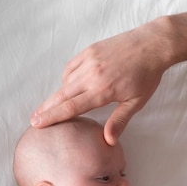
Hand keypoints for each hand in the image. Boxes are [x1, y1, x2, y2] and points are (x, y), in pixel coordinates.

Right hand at [31, 26, 169, 144]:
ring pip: (65, 81)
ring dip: (57, 95)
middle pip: (62, 95)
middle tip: (34, 119)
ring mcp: (89, 60)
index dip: (53, 117)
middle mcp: (92, 75)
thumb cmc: (147, 76)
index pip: (71, 107)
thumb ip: (120, 121)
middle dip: (46, 108)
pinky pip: (71, 67)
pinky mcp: (90, 51)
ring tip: (49, 106)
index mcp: (103, 90)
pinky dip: (67, 78)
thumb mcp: (136, 102)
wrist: (152, 44)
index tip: (38, 124)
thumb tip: (108, 141)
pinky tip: (69, 86)